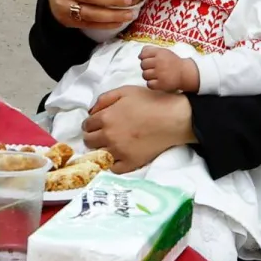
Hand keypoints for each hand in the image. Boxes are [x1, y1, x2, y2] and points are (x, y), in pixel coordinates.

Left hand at [81, 86, 195, 171]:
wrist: (173, 118)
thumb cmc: (150, 101)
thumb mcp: (124, 91)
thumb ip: (104, 99)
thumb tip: (91, 112)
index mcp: (105, 118)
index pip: (86, 125)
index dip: (90, 124)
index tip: (95, 125)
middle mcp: (108, 136)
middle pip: (89, 141)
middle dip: (92, 137)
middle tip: (100, 135)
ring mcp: (119, 151)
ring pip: (98, 155)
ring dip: (100, 150)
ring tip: (108, 146)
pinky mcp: (131, 163)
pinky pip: (113, 169)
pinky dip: (112, 164)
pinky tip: (116, 157)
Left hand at [139, 47, 200, 92]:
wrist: (184, 73)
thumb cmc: (171, 61)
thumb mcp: (162, 51)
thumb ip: (150, 50)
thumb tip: (139, 56)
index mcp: (160, 53)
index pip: (143, 54)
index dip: (143, 58)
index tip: (148, 60)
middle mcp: (160, 62)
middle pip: (142, 65)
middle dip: (146, 67)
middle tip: (152, 68)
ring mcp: (161, 73)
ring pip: (144, 75)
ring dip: (148, 76)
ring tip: (154, 75)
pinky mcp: (162, 84)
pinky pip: (149, 84)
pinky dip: (151, 84)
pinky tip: (156, 81)